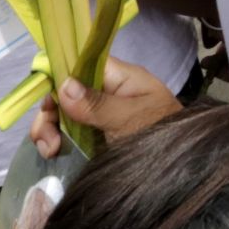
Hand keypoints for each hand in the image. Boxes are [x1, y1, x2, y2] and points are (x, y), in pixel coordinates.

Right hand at [29, 56, 182, 156]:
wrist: (180, 164)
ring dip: (48, 130)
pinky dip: (55, 141)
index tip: (47, 101)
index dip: (59, 77)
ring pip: (62, 114)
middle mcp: (106, 92)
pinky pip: (67, 133)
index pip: (82, 64)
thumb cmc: (159, 133)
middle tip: (48, 139)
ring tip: (51, 151)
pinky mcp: (94, 136)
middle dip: (50, 112)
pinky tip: (53, 154)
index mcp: (120, 78)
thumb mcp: (129, 118)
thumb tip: (64, 84)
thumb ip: (97, 103)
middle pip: (65, 92)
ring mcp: (99, 115)